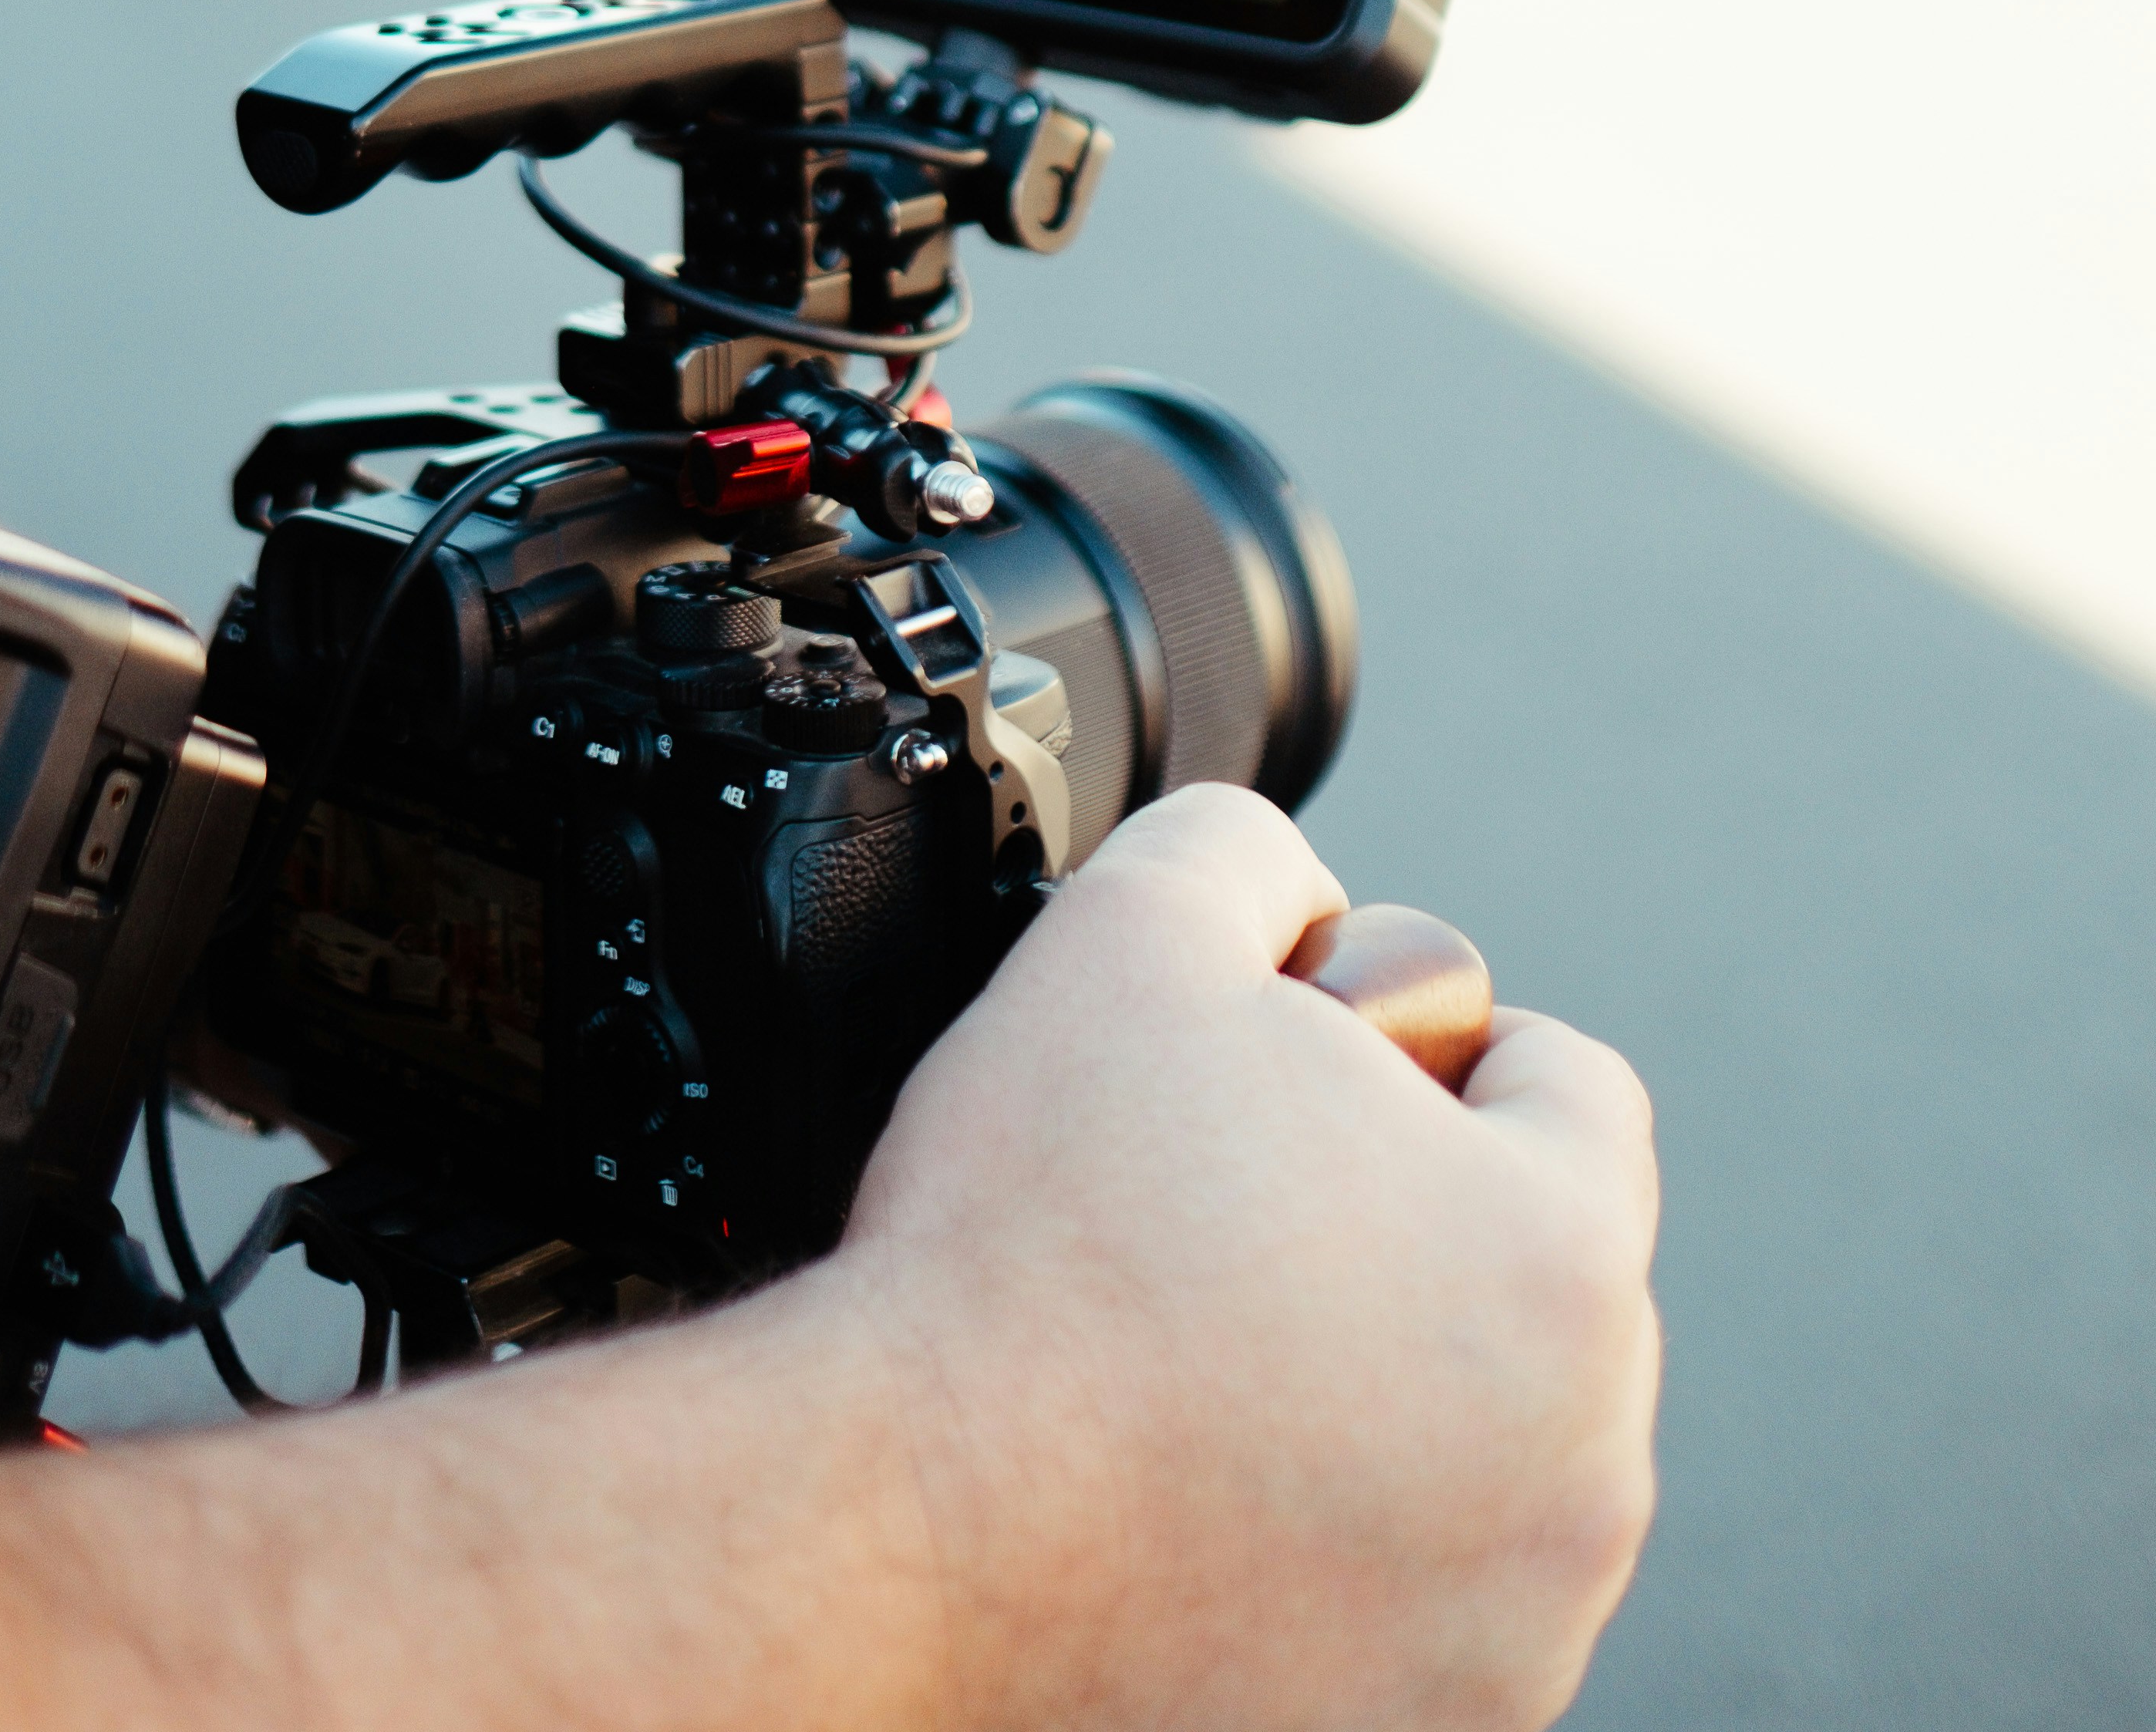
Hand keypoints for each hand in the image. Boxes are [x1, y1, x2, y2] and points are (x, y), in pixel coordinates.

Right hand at [828, 787, 1659, 1731]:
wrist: (900, 1527)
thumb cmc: (1028, 1250)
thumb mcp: (1132, 930)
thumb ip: (1249, 856)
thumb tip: (1299, 899)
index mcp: (1562, 1261)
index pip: (1565, 1083)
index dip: (1420, 1039)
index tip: (1300, 1080)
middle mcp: (1586, 1469)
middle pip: (1531, 1273)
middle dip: (1401, 1219)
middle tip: (1222, 1212)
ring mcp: (1515, 1630)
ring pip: (1480, 1445)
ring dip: (1374, 1389)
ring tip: (1191, 1364)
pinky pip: (1412, 1595)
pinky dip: (1329, 1547)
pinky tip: (1192, 1499)